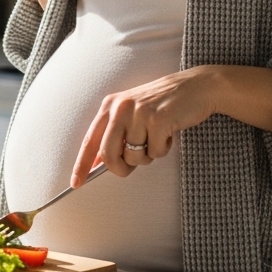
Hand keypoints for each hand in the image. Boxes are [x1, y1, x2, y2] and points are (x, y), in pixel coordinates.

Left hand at [69, 68, 218, 185]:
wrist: (195, 87)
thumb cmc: (161, 105)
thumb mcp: (132, 114)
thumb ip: (114, 135)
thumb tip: (97, 165)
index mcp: (110, 105)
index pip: (90, 140)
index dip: (81, 165)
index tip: (76, 183)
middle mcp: (121, 107)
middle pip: (108, 154)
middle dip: (119, 168)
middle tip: (131, 166)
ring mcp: (140, 113)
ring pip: (134, 157)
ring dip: (147, 156)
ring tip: (156, 137)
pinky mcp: (159, 119)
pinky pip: (156, 153)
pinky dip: (163, 149)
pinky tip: (168, 132)